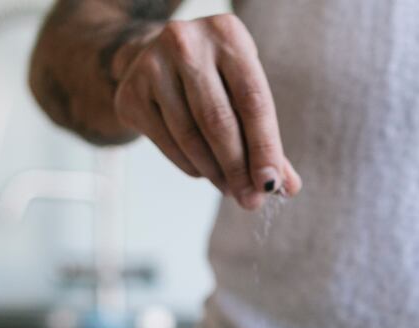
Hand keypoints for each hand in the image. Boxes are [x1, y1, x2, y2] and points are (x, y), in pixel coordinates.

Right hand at [114, 15, 301, 209]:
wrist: (152, 56)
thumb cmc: (214, 78)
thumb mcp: (244, 91)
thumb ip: (267, 137)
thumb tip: (288, 187)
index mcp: (227, 35)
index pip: (253, 101)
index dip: (265, 147)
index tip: (271, 185)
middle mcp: (186, 44)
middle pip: (218, 120)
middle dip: (238, 168)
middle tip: (251, 200)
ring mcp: (152, 66)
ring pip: (190, 136)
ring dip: (215, 173)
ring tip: (231, 189)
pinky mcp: (131, 93)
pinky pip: (168, 144)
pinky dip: (191, 167)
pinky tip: (205, 172)